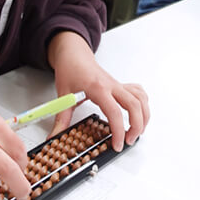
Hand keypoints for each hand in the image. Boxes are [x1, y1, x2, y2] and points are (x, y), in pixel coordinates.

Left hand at [48, 32, 149, 151]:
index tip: (118, 145)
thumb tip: (55, 136)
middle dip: (136, 126)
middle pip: (134, 106)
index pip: (114, 112)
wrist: (74, 54)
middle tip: (129, 140)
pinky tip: (139, 113)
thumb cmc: (70, 70)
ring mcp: (118, 85)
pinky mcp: (120, 85)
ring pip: (141, 99)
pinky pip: (138, 93)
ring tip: (137, 131)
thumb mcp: (63, 96)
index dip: (119, 131)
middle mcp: (112, 86)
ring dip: (144, 116)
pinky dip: (143, 104)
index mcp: (98, 88)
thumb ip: (61, 119)